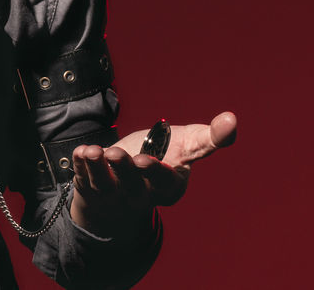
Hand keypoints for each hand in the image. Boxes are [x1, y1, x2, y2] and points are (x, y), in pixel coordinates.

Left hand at [68, 111, 237, 237]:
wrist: (132, 172)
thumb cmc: (167, 154)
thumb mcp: (189, 145)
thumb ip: (211, 137)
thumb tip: (233, 119)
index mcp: (169, 186)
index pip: (163, 181)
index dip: (153, 172)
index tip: (145, 160)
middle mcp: (142, 194)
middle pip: (133, 185)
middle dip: (124, 170)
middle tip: (115, 154)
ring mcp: (116, 194)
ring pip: (106, 184)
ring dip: (98, 169)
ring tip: (94, 152)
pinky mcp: (93, 187)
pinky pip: (85, 179)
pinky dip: (81, 167)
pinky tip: (80, 152)